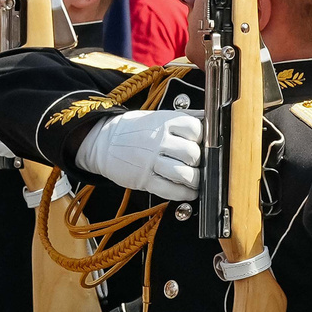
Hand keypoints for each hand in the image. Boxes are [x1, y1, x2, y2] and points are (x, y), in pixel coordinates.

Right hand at [77, 109, 202, 200]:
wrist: (103, 142)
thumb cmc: (133, 130)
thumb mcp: (156, 117)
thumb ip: (182, 118)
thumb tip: (208, 118)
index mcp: (162, 122)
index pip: (195, 128)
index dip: (202, 138)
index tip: (201, 143)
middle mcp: (157, 140)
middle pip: (192, 153)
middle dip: (199, 161)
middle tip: (197, 163)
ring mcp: (149, 161)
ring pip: (183, 174)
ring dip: (195, 180)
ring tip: (195, 180)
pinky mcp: (143, 179)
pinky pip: (170, 190)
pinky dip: (184, 193)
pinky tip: (188, 192)